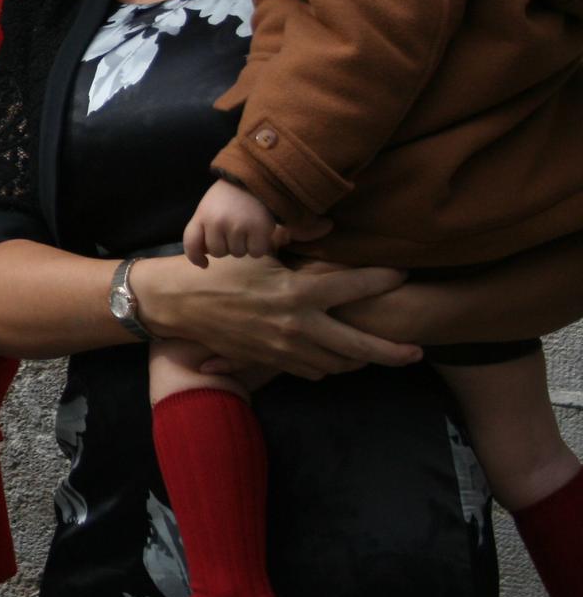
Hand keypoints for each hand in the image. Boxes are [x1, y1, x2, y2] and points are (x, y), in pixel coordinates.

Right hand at [136, 252, 421, 380]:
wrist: (178, 305)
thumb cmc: (217, 271)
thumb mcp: (256, 250)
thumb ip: (293, 239)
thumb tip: (328, 225)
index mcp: (298, 292)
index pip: (356, 287)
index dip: (384, 280)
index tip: (403, 274)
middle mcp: (298, 326)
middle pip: (361, 347)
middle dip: (394, 351)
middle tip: (417, 351)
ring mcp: (286, 349)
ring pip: (338, 364)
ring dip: (360, 360)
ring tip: (377, 353)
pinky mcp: (272, 361)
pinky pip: (312, 371)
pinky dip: (329, 366)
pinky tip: (335, 356)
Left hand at [183, 180, 281, 265]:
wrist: (256, 178)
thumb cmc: (229, 197)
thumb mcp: (208, 207)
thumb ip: (202, 229)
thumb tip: (203, 257)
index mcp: (202, 215)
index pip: (191, 244)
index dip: (195, 258)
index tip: (204, 264)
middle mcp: (217, 222)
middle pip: (218, 253)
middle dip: (226, 246)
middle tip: (233, 230)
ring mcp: (238, 226)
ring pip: (238, 254)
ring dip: (243, 246)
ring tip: (246, 227)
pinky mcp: (259, 229)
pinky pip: (256, 253)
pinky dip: (258, 247)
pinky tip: (258, 233)